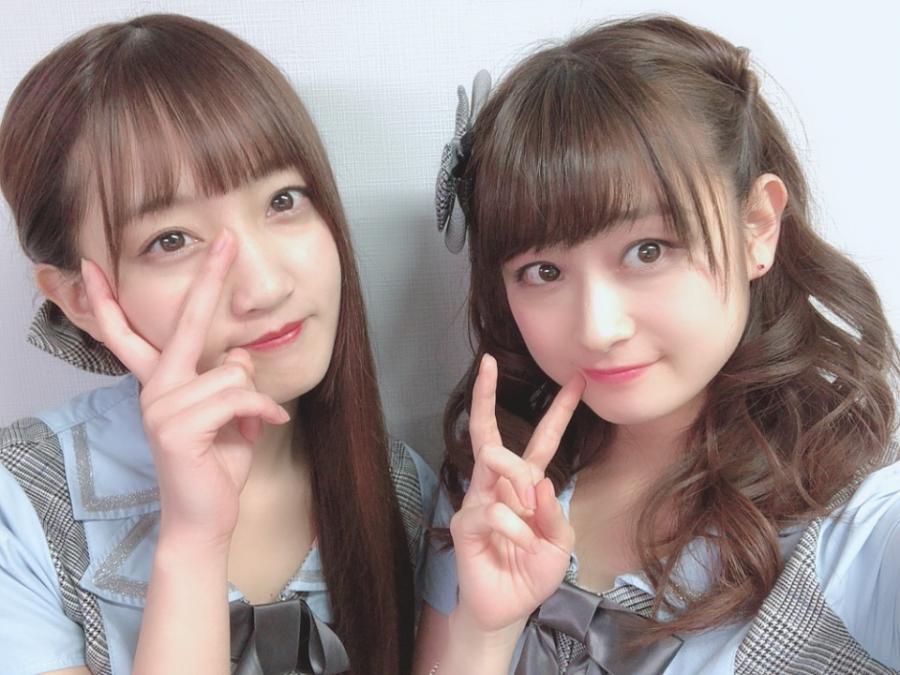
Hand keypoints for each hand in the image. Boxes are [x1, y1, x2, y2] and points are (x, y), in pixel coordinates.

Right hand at [81, 230, 289, 547]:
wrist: (206, 517)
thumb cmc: (216, 465)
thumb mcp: (230, 415)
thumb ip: (231, 381)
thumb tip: (240, 356)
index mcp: (161, 383)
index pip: (129, 334)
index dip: (110, 299)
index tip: (92, 265)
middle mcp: (155, 389)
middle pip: (186, 323)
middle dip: (208, 278)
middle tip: (226, 238)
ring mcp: (161, 407)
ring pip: (232, 373)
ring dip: (254, 400)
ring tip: (252, 423)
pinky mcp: (175, 428)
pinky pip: (236, 398)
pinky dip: (262, 412)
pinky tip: (268, 426)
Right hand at [450, 354, 583, 632]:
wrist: (508, 609)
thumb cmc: (532, 573)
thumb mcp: (560, 544)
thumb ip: (555, 513)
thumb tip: (540, 482)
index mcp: (527, 486)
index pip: (542, 440)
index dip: (559, 411)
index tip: (577, 379)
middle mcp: (498, 486)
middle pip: (490, 433)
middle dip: (488, 399)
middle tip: (505, 403)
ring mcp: (478, 500)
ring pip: (492, 458)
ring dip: (518, 478)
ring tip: (529, 508)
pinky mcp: (465, 522)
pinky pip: (493, 510)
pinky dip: (515, 528)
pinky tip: (520, 545)